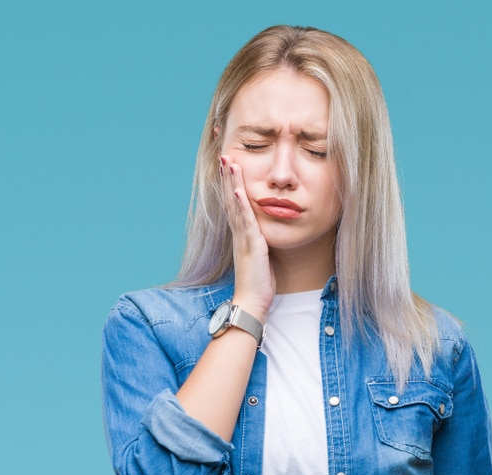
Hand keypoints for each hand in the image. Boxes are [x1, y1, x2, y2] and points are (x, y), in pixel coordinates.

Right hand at [220, 155, 274, 321]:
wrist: (252, 302)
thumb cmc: (258, 282)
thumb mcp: (261, 255)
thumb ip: (261, 240)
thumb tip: (265, 230)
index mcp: (242, 234)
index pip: (235, 203)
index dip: (232, 184)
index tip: (231, 166)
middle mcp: (239, 233)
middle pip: (231, 198)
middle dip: (229, 176)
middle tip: (225, 156)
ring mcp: (243, 238)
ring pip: (236, 205)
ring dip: (232, 183)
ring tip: (230, 163)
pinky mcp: (251, 245)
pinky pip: (245, 221)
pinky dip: (241, 205)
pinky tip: (239, 191)